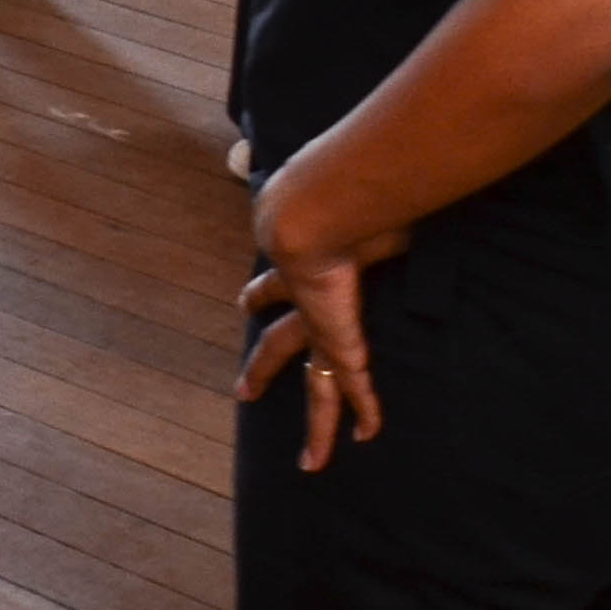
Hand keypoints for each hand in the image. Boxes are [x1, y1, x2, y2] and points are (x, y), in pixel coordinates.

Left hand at [240, 202, 406, 471]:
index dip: (262, 298)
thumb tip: (355, 159)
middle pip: (276, 346)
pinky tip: (367, 436)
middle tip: (243, 392)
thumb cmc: (328, 200)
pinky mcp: (341, 344)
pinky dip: (364, 411)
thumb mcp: (327, 192)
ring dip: (311, 415)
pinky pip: (354, 387)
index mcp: (292, 271)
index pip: (274, 293)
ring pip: (310, 381)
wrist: (309, 216)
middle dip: (262, 366)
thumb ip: (342, 186)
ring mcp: (319, 330)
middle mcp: (300, 306)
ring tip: (307, 451)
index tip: (249, 303)